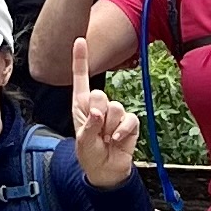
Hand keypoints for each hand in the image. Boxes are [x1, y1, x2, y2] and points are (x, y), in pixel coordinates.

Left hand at [68, 22, 138, 190]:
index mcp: (82, 105)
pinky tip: (116, 140)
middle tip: (96, 131)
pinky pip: (129, 120)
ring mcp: (116, 113)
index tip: (79, 40)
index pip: (81, 78)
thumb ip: (88, 126)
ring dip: (108, 127)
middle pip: (99, 94)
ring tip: (106, 138)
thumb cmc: (90, 154)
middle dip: (97, 114)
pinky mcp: (130, 122)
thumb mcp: (82, 142)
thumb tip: (98, 112)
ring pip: (115, 108)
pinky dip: (121, 132)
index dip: (80, 59)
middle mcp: (99, 105)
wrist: (106, 171)